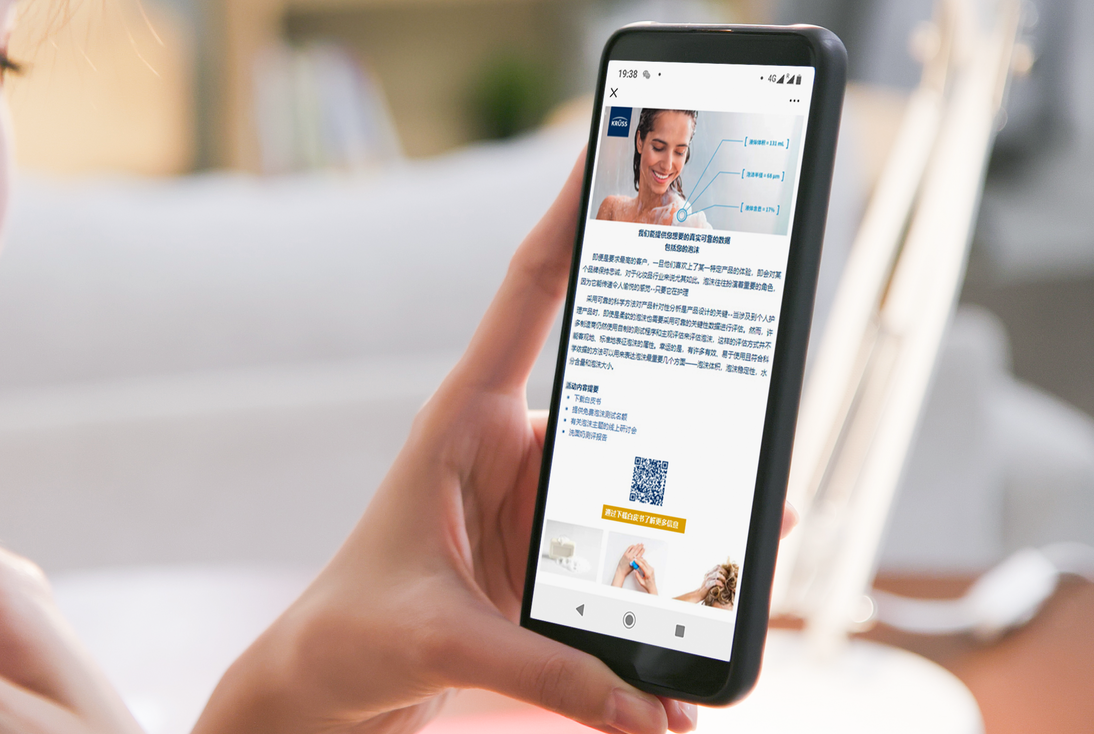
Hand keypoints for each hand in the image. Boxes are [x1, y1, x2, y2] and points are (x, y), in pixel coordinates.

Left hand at [195, 151, 798, 733]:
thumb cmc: (349, 635)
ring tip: (767, 537)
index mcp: (464, 421)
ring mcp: (544, 506)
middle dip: (700, 402)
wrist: (326, 689)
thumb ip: (542, 669)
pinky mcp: (560, 562)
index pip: (531, 294)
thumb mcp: (437, 641)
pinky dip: (686, 581)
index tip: (625, 151)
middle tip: (767, 407)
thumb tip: (648, 708)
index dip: (577, 216)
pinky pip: (642, 555)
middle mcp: (514, 449)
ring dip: (705, 514)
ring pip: (648, 484)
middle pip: (627, 400)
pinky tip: (729, 602)